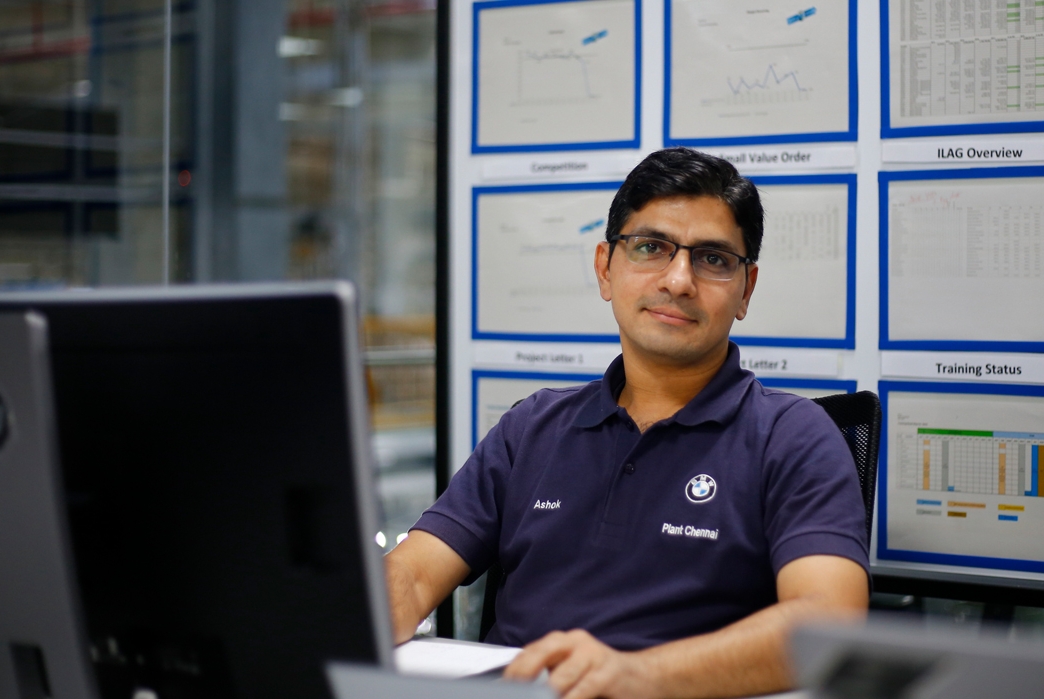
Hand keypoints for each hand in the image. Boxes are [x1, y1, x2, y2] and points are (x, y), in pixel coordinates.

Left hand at [503, 629, 654, 698]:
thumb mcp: (572, 671)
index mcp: (562, 641)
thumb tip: (516, 687)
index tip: (501, 688)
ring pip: (557, 680)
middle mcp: (576, 642)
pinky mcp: (606, 674)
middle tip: (514, 694)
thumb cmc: (601, 677)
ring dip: (546, 695)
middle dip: (522, 680)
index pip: (528, 653)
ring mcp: (592, 656)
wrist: (644, 678)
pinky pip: (579, 691)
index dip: (512, 672)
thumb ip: (548, 675)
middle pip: (538, 656)